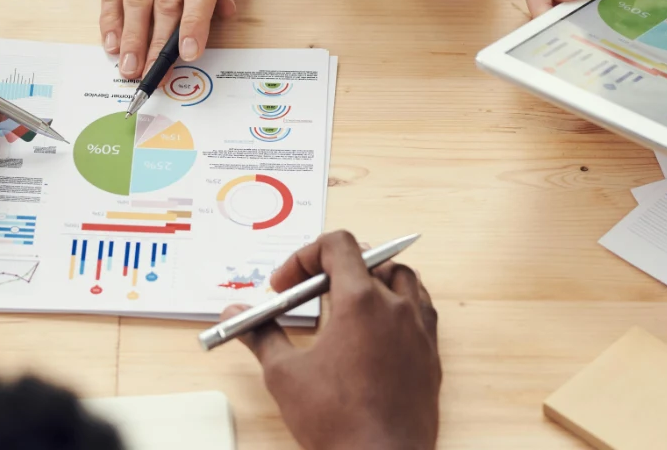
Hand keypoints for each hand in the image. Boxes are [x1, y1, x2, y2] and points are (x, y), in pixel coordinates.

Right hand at [224, 231, 440, 449]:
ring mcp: (419, 330)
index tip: (286, 284)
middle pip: (369, 258)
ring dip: (372, 279)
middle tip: (308, 293)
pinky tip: (376, 328)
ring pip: (402, 278)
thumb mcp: (285, 374)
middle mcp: (396, 308)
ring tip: (346, 302)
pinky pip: (421, 309)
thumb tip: (236, 314)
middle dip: (333, 267)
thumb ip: (260, 334)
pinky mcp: (431, 354)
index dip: (305, 256)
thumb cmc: (338, 422)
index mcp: (360, 302)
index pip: (338, 245)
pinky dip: (398, 304)